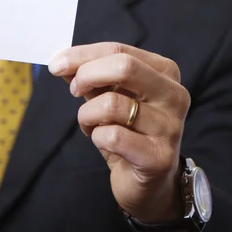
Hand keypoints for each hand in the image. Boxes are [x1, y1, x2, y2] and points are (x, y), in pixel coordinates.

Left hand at [49, 42, 190, 222]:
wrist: (149, 181)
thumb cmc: (128, 129)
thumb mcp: (109, 94)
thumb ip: (91, 74)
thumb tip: (63, 61)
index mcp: (164, 71)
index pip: (120, 50)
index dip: (83, 54)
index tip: (57, 64)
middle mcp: (174, 94)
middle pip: (124, 67)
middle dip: (87, 75)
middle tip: (73, 89)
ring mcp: (170, 126)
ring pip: (112, 103)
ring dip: (87, 113)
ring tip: (89, 122)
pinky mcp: (158, 157)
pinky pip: (112, 136)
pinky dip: (96, 136)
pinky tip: (100, 140)